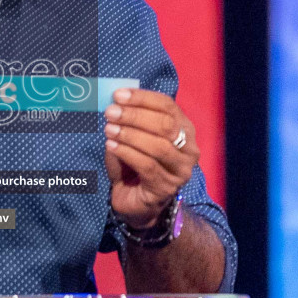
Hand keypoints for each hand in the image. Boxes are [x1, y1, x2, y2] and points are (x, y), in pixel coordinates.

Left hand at [104, 87, 197, 227]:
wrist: (137, 203)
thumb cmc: (135, 165)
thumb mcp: (132, 138)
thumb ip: (127, 121)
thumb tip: (114, 103)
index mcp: (184, 130)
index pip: (168, 106)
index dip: (143, 98)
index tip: (118, 95)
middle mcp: (189, 149)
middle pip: (165, 125)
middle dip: (135, 115)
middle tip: (111, 112)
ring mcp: (181, 170)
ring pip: (158, 146)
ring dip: (130, 135)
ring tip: (109, 129)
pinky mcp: (167, 187)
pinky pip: (147, 166)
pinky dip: (127, 153)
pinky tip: (111, 146)